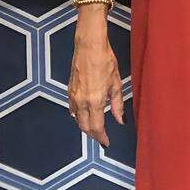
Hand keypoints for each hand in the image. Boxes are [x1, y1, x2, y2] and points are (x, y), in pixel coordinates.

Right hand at [68, 27, 124, 147]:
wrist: (89, 46)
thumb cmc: (106, 61)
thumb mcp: (116, 83)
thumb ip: (117, 104)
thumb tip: (120, 120)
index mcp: (95, 101)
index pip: (97, 127)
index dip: (101, 137)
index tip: (107, 143)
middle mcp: (81, 101)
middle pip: (84, 126)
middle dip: (93, 134)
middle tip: (101, 138)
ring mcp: (73, 96)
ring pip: (77, 119)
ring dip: (85, 126)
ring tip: (95, 128)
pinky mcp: (69, 90)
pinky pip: (72, 109)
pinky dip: (78, 116)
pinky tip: (84, 115)